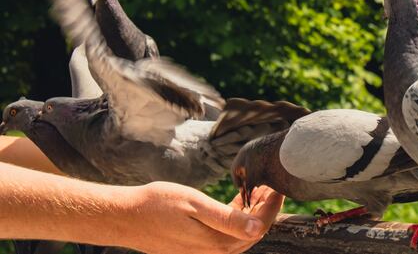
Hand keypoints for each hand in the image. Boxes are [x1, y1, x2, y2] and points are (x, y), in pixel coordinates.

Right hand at [117, 181, 283, 253]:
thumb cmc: (158, 205)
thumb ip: (227, 219)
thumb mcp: (195, 205)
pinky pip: (224, 234)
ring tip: (257, 189)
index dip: (272, 207)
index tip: (279, 185)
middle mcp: (213, 253)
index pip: (258, 227)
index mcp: (217, 243)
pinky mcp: (196, 247)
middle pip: (252, 232)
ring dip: (251, 213)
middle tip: (271, 184)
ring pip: (239, 233)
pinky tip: (238, 201)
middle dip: (265, 209)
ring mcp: (204, 252)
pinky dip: (235, 218)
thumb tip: (258, 228)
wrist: (125, 217)